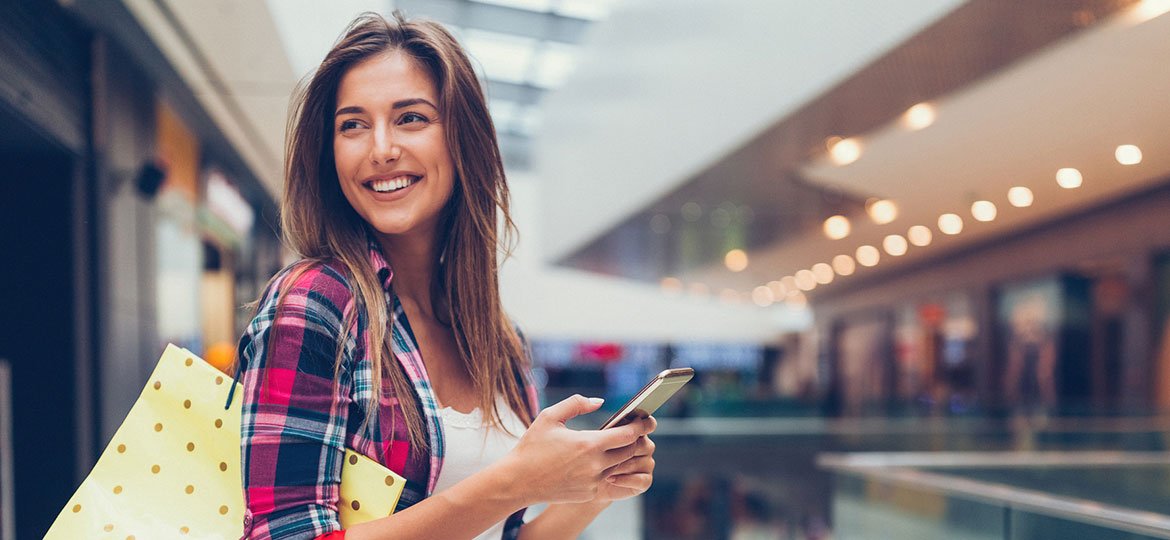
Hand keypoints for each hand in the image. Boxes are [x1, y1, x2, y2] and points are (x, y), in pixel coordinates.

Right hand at [500, 395, 654, 505]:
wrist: (518, 481)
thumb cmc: (532, 446)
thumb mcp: (550, 417)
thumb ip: (576, 404)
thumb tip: (599, 401)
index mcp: (588, 444)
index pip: (628, 434)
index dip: (641, 425)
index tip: (647, 419)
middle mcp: (595, 465)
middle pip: (631, 451)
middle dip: (637, 440)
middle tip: (638, 431)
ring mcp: (594, 482)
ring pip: (624, 468)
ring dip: (628, 456)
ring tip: (627, 445)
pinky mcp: (590, 494)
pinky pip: (613, 483)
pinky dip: (618, 473)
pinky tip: (615, 465)